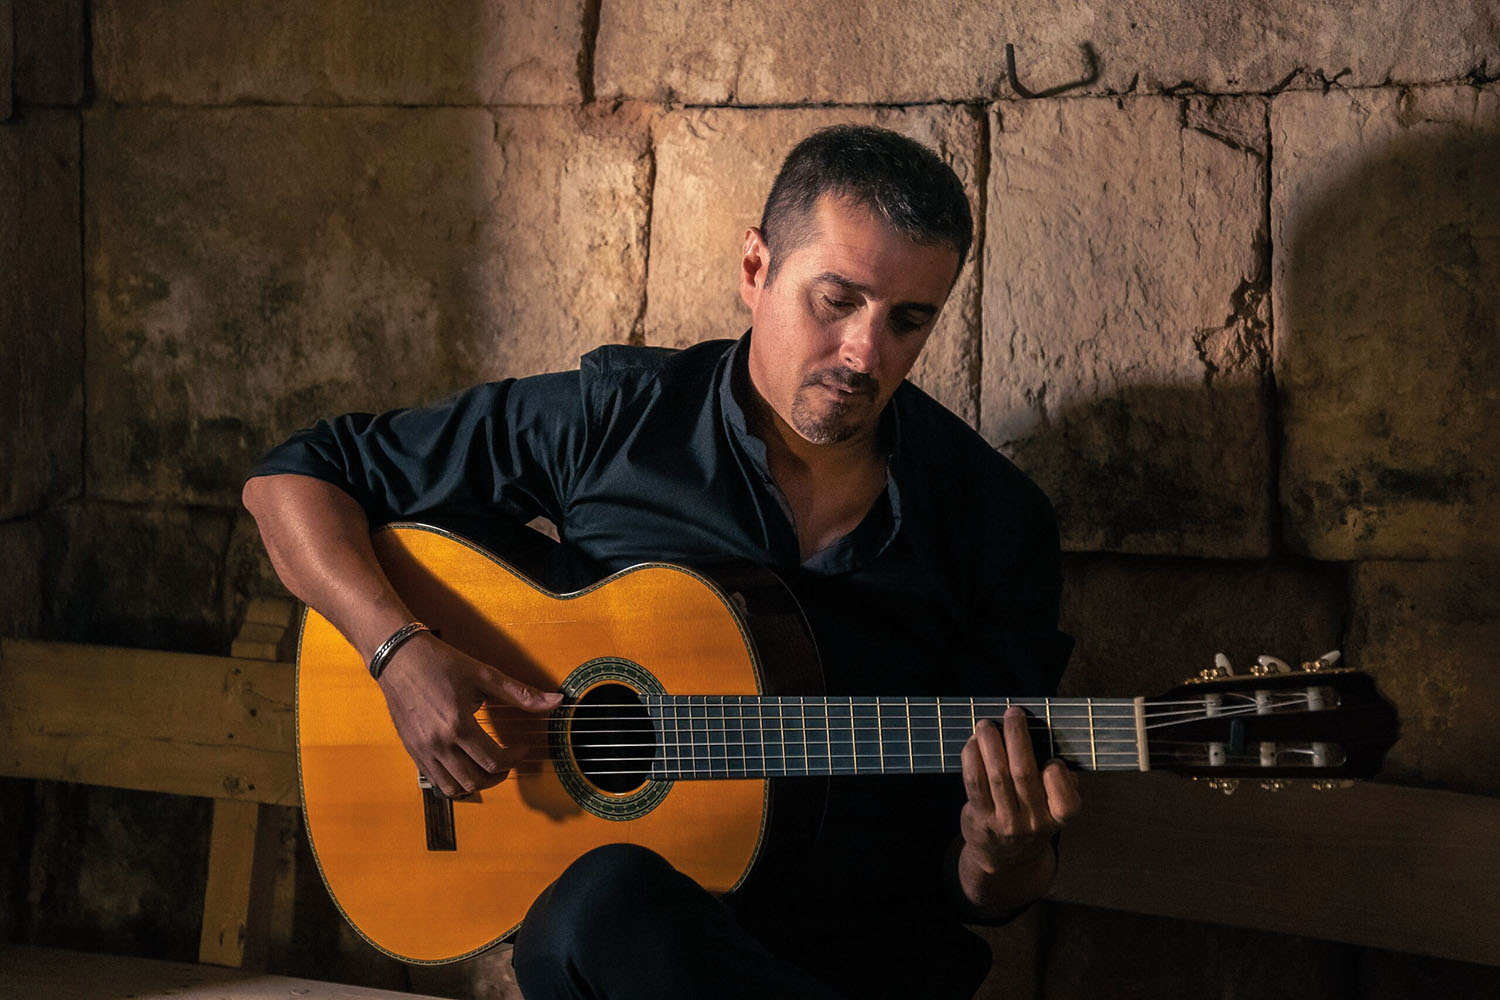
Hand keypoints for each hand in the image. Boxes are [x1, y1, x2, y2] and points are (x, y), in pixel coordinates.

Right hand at [375, 632, 562, 796]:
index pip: (493, 761)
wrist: (399, 657)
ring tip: (489, 768)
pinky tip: (466, 765)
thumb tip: (555, 701)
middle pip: (475, 781)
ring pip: (453, 788)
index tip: (522, 747)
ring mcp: (422, 750)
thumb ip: (521, 694)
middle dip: (499, 776)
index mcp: (457, 724)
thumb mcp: (484, 674)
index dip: (515, 758)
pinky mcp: (412, 751)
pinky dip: (454, 782)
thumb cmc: (440, 662)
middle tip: (509, 761)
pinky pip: (436, 781)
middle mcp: (437, 743)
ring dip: (476, 784)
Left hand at [957, 705, 1081, 911]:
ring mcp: (1006, 823)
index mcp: (1060, 817)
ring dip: (990, 743)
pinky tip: (973, 743)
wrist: (1005, 857)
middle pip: (1025, 774)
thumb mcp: (1055, 805)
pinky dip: (972, 758)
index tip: (1050, 756)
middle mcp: (1034, 823)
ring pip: (997, 775)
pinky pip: (975, 783)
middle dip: (1018, 738)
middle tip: (1013, 713)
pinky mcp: (981, 819)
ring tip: (986, 724)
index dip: (1058, 774)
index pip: (1065, 799)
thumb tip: (1054, 737)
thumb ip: (1061, 779)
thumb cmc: (1033, 815)